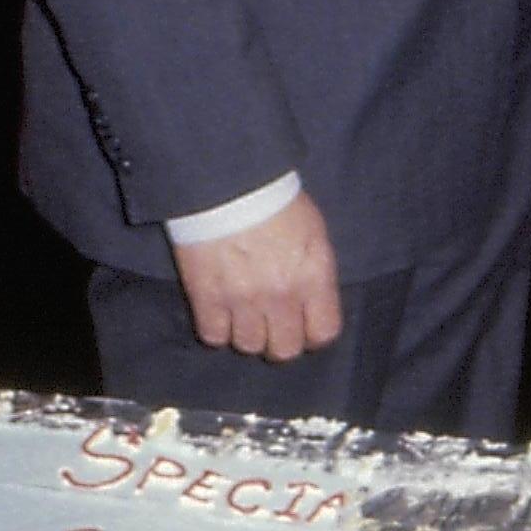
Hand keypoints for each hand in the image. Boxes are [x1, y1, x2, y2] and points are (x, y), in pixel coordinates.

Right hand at [173, 194, 341, 360]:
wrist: (226, 180)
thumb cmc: (275, 198)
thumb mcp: (313, 231)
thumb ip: (316, 273)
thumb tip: (312, 302)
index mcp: (313, 276)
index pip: (323, 333)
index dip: (312, 334)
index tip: (302, 325)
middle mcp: (281, 294)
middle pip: (284, 350)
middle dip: (278, 339)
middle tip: (269, 322)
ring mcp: (242, 299)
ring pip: (248, 346)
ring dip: (245, 332)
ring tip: (241, 311)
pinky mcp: (207, 296)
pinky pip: (214, 336)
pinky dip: (216, 327)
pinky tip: (218, 309)